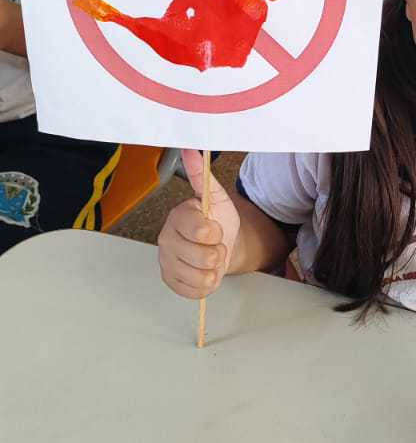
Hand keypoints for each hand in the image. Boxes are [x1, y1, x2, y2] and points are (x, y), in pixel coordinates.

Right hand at [157, 149, 240, 299]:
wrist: (221, 244)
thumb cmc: (218, 220)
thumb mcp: (216, 196)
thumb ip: (202, 175)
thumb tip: (191, 150)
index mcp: (177, 217)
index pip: (201, 230)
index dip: (215, 232)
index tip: (215, 227)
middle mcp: (166, 239)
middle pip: (204, 257)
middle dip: (218, 252)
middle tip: (215, 244)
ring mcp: (166, 262)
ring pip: (201, 277)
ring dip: (215, 270)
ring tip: (211, 258)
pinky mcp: (170, 281)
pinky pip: (195, 292)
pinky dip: (207, 285)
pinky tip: (205, 272)